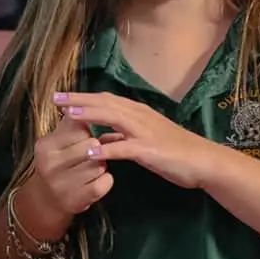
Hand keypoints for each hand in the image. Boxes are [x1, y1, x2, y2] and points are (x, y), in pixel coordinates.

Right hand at [28, 114, 113, 220]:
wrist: (47, 200)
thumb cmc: (58, 163)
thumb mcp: (57, 142)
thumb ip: (69, 123)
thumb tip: (78, 101)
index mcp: (45, 146)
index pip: (78, 127)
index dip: (87, 131)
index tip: (83, 138)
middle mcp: (50, 165)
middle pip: (91, 146)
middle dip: (98, 148)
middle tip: (90, 155)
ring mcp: (62, 184)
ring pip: (100, 164)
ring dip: (102, 164)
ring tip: (92, 168)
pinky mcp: (78, 199)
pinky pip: (105, 182)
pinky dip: (107, 180)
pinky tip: (98, 180)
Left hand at [55, 90, 220, 189]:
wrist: (204, 161)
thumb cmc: (175, 151)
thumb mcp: (143, 141)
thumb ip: (121, 138)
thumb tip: (100, 138)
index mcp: (137, 113)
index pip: (105, 100)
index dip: (83, 97)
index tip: (61, 97)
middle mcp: (139, 117)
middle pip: (105, 103)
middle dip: (79, 100)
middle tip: (55, 98)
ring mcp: (145, 132)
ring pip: (113, 118)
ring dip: (89, 115)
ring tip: (68, 115)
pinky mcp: (150, 150)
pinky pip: (125, 148)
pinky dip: (107, 148)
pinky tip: (91, 150)